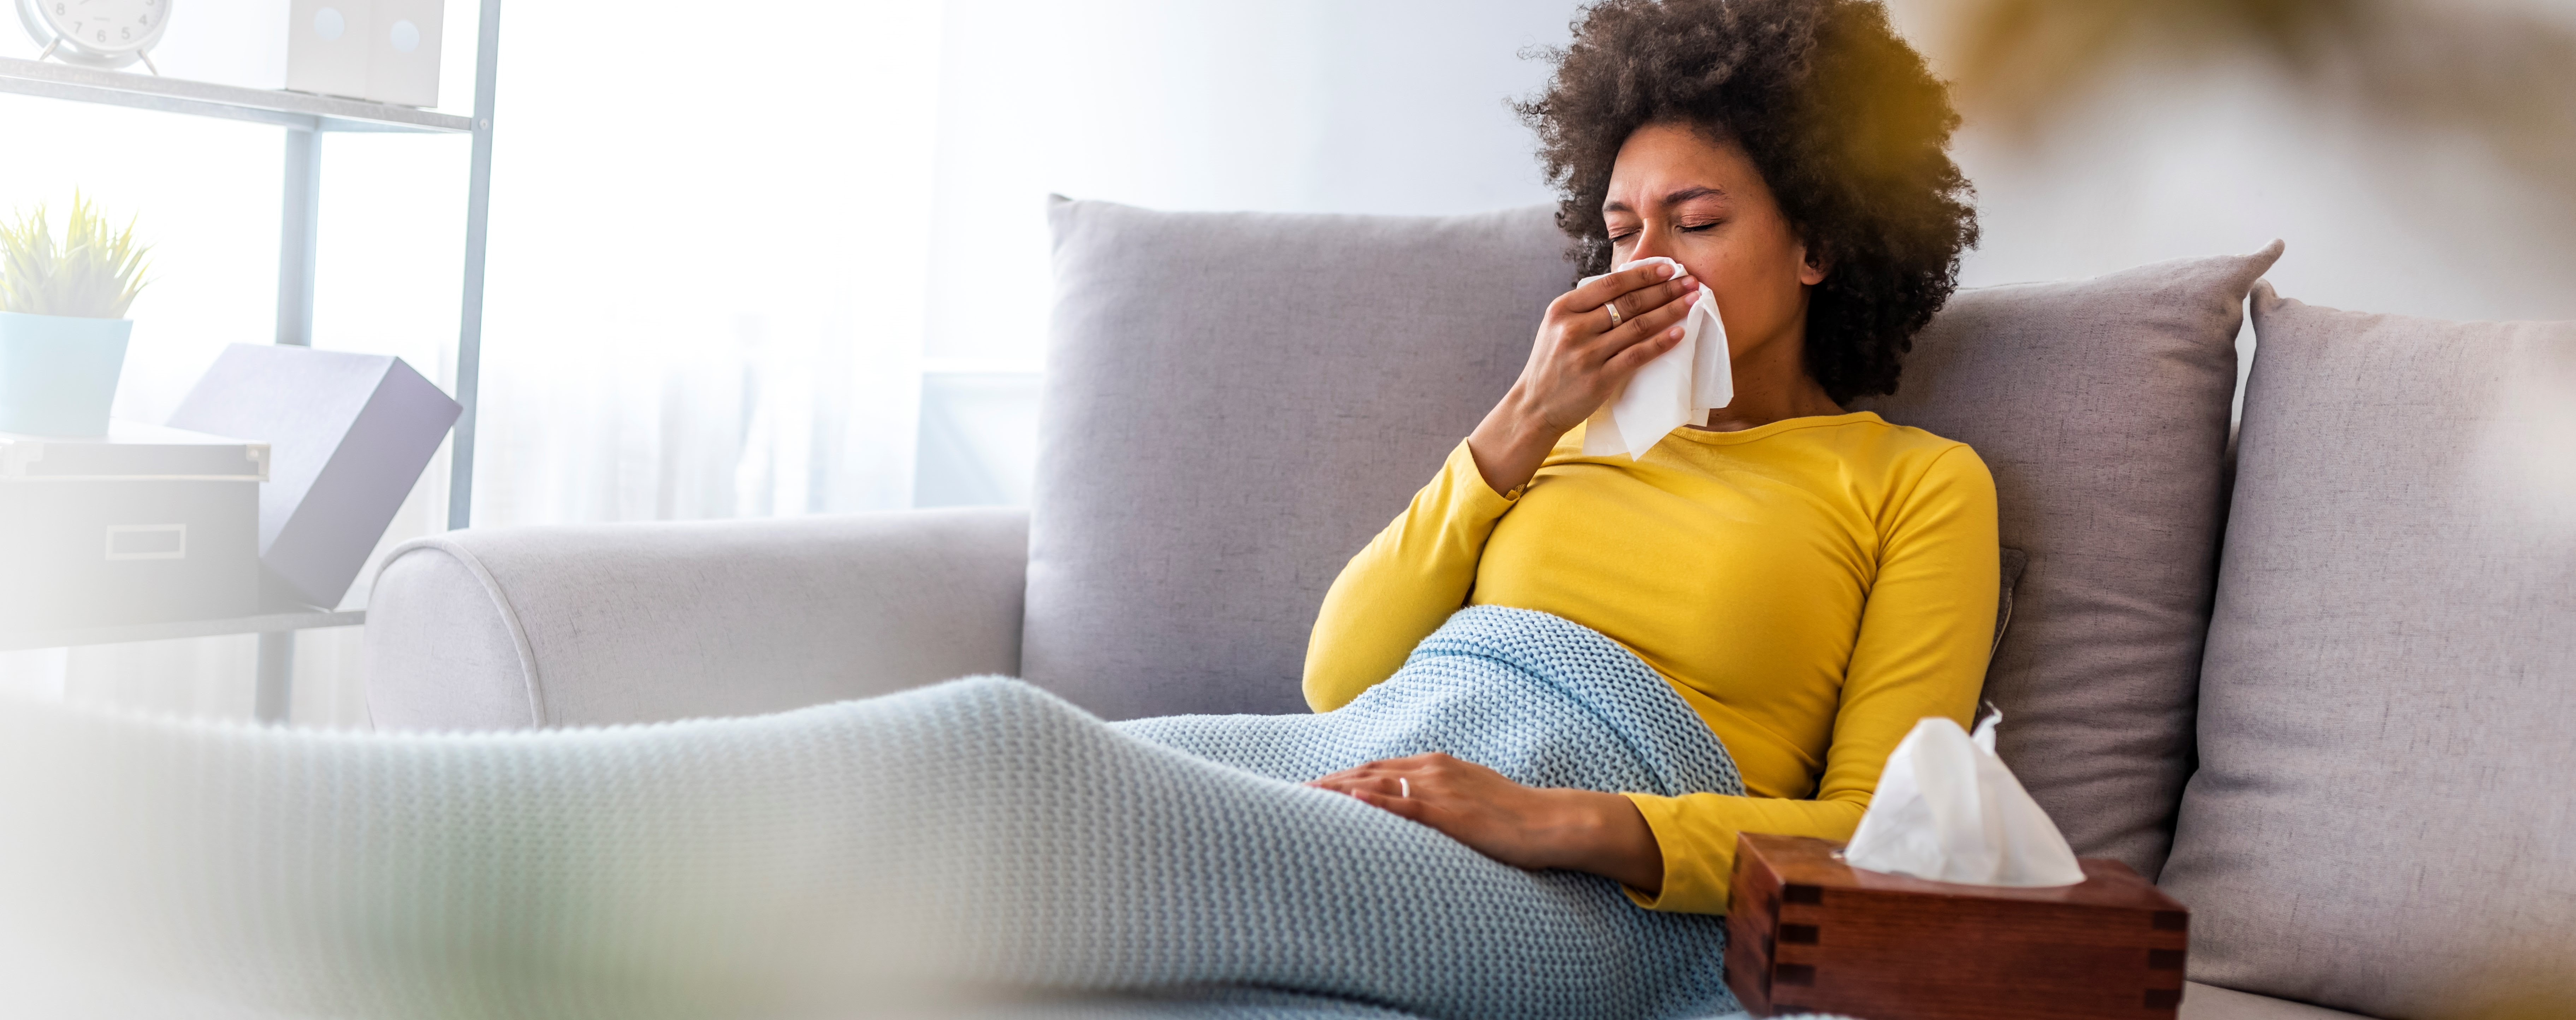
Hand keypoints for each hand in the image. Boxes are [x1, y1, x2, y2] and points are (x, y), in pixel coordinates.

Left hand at [1306, 752, 1665, 892]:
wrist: (1550, 822)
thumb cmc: (1512, 816)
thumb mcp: (1469, 797)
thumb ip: (1439, 798)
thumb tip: (1413, 809)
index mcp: (1437, 766)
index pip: (1378, 768)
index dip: (1343, 776)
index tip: (1314, 787)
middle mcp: (1433, 770)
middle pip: (1368, 771)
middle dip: (1330, 782)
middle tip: (1293, 795)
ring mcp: (1441, 789)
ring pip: (1378, 784)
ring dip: (1339, 790)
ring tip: (1305, 799)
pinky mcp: (1450, 813)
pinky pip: (1405, 805)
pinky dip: (1375, 802)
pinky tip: (1351, 802)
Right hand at [1466, 262, 1701, 494]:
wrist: (1535, 406)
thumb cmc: (1552, 364)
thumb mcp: (1557, 327)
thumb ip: (1585, 308)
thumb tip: (1629, 285)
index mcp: (1562, 309)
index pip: (1610, 284)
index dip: (1643, 274)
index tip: (1669, 268)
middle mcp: (1573, 328)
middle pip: (1628, 302)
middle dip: (1664, 289)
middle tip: (1690, 281)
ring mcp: (1586, 354)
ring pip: (1637, 326)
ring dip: (1669, 311)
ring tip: (1691, 301)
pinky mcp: (1599, 379)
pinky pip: (1637, 356)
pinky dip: (1660, 343)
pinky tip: (1678, 333)